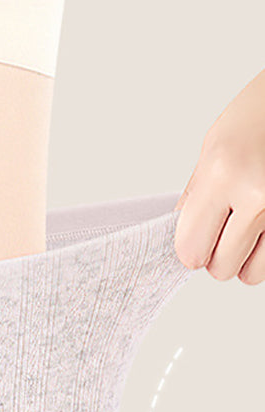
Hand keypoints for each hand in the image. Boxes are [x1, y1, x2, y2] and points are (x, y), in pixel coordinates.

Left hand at [174, 68, 264, 284]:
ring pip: (251, 274)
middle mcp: (257, 195)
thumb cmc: (262, 111)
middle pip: (221, 269)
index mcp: (224, 174)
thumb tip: (181, 233)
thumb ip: (196, 194)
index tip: (195, 238)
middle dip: (219, 254)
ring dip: (246, 257)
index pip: (191, 250)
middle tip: (225, 227)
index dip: (191, 248)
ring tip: (249, 224)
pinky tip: (264, 222)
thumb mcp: (215, 144)